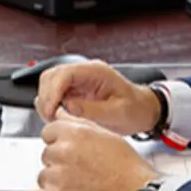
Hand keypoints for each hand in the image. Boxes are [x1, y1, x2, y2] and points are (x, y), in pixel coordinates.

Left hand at [28, 111, 158, 190]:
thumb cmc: (130, 172)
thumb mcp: (109, 137)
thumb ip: (81, 126)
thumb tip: (63, 117)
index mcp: (75, 133)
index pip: (49, 133)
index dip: (60, 144)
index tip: (68, 153)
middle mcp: (62, 151)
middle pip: (47, 155)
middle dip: (59, 164)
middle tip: (80, 174)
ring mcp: (55, 176)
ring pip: (43, 177)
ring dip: (56, 184)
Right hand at [34, 58, 160, 135]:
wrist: (144, 110)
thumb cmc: (136, 109)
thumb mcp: (118, 113)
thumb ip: (92, 110)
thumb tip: (68, 107)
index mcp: (96, 72)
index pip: (64, 74)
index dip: (52, 92)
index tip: (50, 111)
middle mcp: (85, 73)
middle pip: (52, 76)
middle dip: (46, 96)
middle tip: (50, 117)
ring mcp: (80, 81)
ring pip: (50, 83)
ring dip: (47, 100)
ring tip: (53, 118)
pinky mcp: (77, 91)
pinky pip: (56, 93)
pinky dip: (51, 104)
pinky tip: (57, 116)